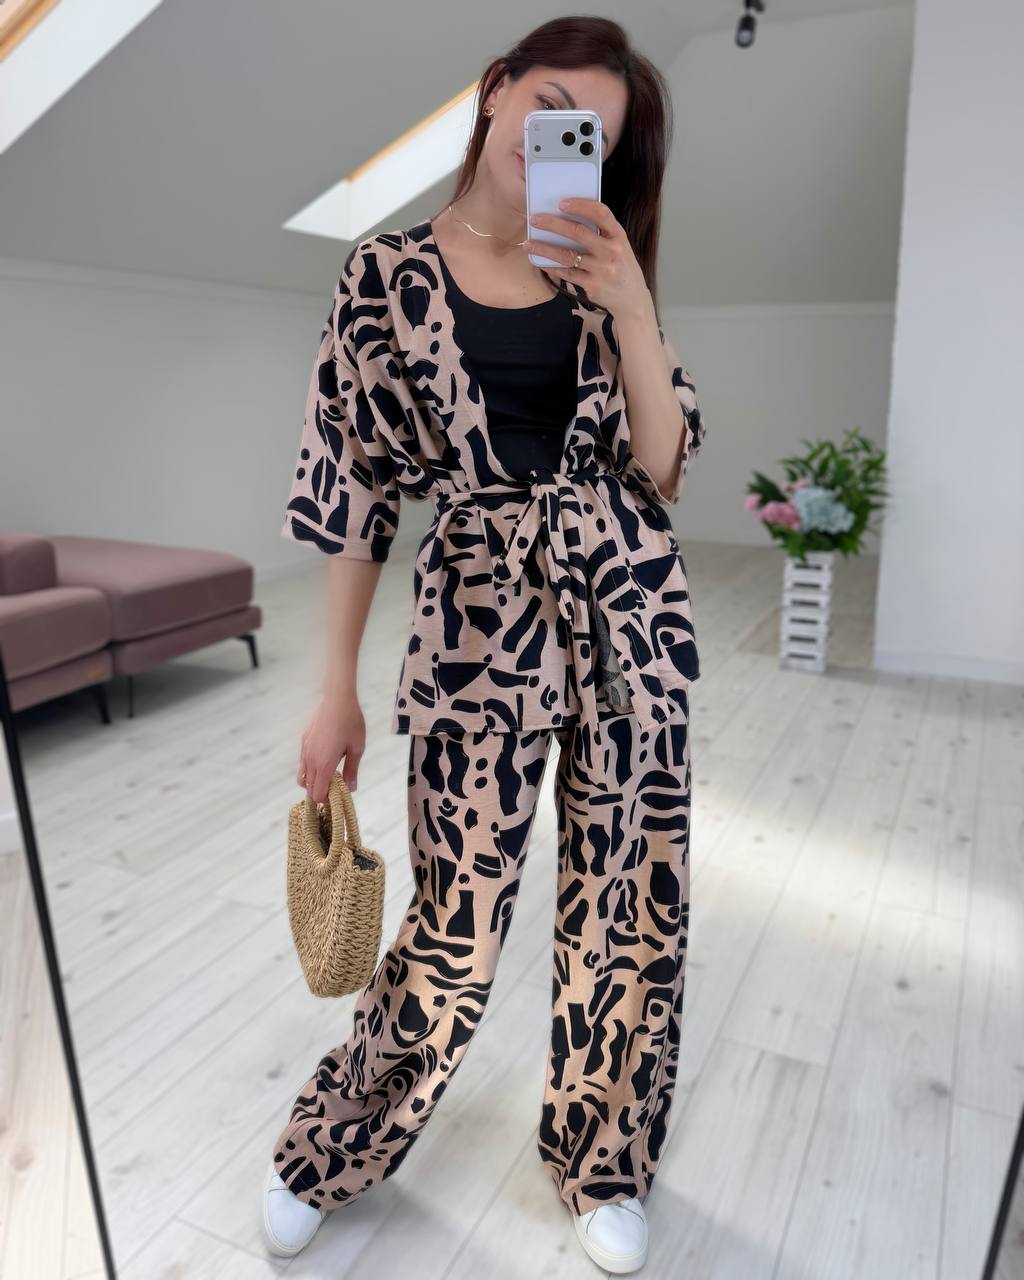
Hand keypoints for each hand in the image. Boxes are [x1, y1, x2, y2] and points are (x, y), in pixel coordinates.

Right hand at [297, 691, 365, 802]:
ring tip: (330, 773)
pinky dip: (311, 768)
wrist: (337, 700)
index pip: (317, 793)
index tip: (337, 795)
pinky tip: (326, 757)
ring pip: (302, 776)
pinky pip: (303, 762)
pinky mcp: (304, 741)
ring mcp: (305, 750)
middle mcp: (311, 759)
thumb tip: (351, 788)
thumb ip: (352, 770)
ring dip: (313, 780)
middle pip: (308, 787)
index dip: (326, 799)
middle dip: (320, 791)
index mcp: (324, 764)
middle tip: (336, 785)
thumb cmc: (350, 723)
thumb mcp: (357, 748)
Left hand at [523, 197, 653, 319]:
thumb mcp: (619, 246)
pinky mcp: (592, 286)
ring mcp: (602, 270)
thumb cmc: (620, 266)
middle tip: (535, 219)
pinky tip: (540, 262)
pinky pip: (567, 274)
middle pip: (578, 232)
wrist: (632, 299)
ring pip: (567, 255)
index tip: (562, 203)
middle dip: (553, 224)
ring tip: (528, 244)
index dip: (581, 205)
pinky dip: (551, 267)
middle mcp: (611, 251)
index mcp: (619, 236)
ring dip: (544, 248)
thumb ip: (601, 233)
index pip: (601, 213)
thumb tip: (568, 218)